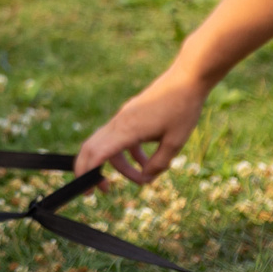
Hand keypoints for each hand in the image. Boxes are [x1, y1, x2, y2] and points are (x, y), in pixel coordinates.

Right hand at [73, 67, 209, 183]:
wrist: (185, 80)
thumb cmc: (182, 109)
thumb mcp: (175, 143)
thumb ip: (159, 163)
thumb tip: (147, 177)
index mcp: (127, 130)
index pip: (96, 154)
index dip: (87, 173)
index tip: (87, 191)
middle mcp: (119, 123)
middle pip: (91, 148)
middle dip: (91, 171)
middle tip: (102, 190)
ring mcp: (122, 117)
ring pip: (107, 145)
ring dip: (120, 165)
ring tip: (142, 177)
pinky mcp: (129, 115)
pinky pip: (119, 137)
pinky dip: (127, 153)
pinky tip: (146, 160)